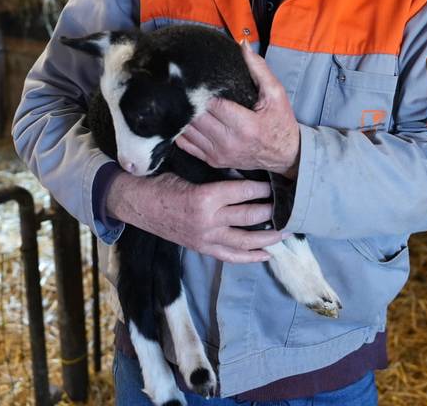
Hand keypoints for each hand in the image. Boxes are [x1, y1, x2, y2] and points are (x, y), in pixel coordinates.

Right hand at [105, 171, 285, 262]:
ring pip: (245, 240)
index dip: (264, 188)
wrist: (137, 203)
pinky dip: (250, 256)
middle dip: (271, 211)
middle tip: (289, 205)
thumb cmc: (162, 182)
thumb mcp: (189, 172)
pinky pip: (231, 256)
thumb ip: (214, 176)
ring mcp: (206, 238)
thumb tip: (244, 170)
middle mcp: (208, 221)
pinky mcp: (202, 248)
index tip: (278, 184)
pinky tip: (266, 254)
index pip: (244, 192)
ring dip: (268, 237)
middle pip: (249, 216)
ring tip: (285, 231)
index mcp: (206, 197)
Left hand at [176, 39, 300, 179]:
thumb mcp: (276, 93)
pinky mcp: (213, 161)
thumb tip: (243, 45)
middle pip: (197, 118)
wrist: (284, 155)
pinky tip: (181, 118)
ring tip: (181, 100)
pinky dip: (181, 131)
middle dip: (190, 101)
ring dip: (182, 115)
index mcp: (245, 125)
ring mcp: (219, 154)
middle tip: (183, 86)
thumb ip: (259, 68)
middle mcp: (230, 142)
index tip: (197, 79)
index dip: (203, 91)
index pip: (213, 104)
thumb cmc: (280, 122)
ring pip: (188, 131)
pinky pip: (187, 145)